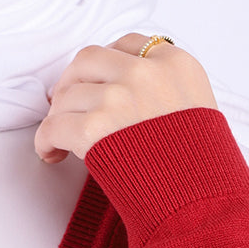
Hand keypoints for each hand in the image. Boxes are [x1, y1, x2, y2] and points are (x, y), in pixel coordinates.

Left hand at [35, 34, 217, 163]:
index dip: (106, 64)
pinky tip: (52, 152)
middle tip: (67, 104)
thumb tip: (120, 89)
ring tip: (62, 137)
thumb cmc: (201, 167)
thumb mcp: (197, 108)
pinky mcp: (96, 127)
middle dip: (73, 81)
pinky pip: (53, 127)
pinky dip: (46, 141)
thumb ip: (165, 88)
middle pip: (89, 60)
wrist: (201, 203)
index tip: (97, 80)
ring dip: (59, 117)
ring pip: (67, 95)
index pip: (128, 45)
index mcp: (175, 64)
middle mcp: (146, 73)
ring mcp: (120, 97)